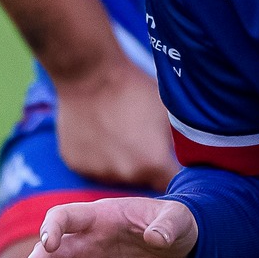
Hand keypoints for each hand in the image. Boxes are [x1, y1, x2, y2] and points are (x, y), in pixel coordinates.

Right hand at [17, 196, 196, 257]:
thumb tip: (155, 238)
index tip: (48, 243)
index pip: (63, 217)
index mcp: (99, 217)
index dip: (51, 228)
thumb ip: (166, 226)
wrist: (181, 251)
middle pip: (50, 253)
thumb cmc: (175, 224)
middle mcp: (85, 243)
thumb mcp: (177, 219)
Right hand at [50, 58, 177, 190]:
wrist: (89, 74)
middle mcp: (126, 175)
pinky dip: (99, 155)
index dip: (171, 171)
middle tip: (141, 138)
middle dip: (145, 166)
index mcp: (153, 164)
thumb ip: (176, 143)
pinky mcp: (77, 164)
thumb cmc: (133, 89)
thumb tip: (181, 157)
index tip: (169, 159)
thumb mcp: (167, 113)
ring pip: (117, 174)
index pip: (171, 183)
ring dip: (121, 161)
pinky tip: (99, 133)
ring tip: (118, 132)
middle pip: (143, 181)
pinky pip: (94, 166)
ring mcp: (99, 172)